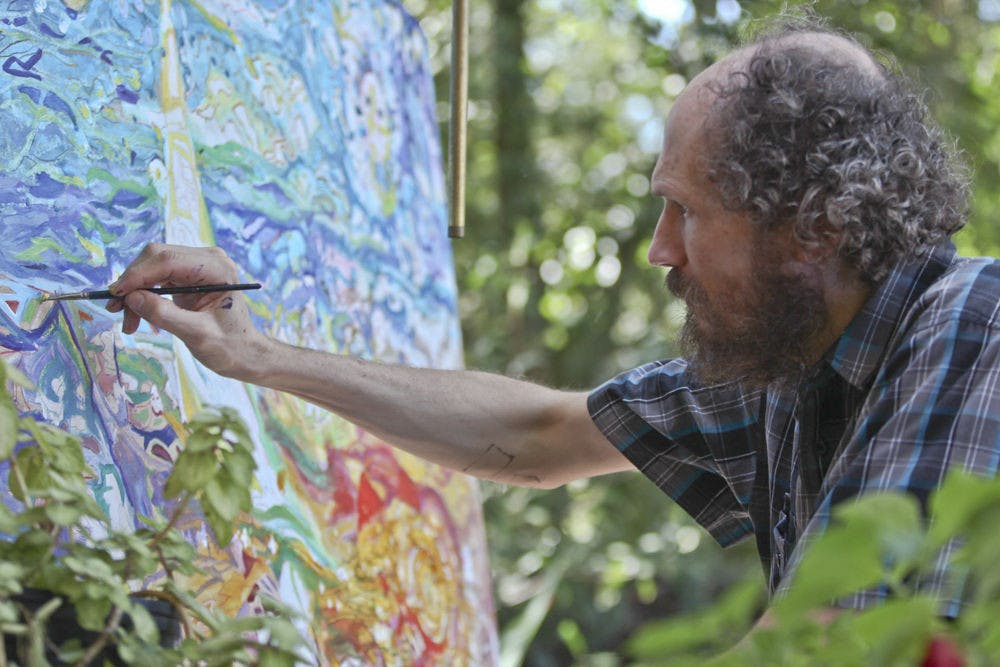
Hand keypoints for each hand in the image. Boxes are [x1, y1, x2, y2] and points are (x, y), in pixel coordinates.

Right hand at [106, 244, 267, 380]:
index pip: (167, 260)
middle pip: (155, 258)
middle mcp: (207, 259)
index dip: (137, 275)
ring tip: (128, 323)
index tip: (116, 295)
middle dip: (132, 283)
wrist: (244, 353)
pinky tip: (136, 317)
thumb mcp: (198, 334)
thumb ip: (165, 315)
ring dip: (134, 292)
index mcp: (216, 267)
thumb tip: (132, 298)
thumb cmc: (230, 346)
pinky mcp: (187, 276)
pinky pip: (155, 278)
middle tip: (116, 311)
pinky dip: (142, 296)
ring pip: (151, 268)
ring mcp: (196, 266)